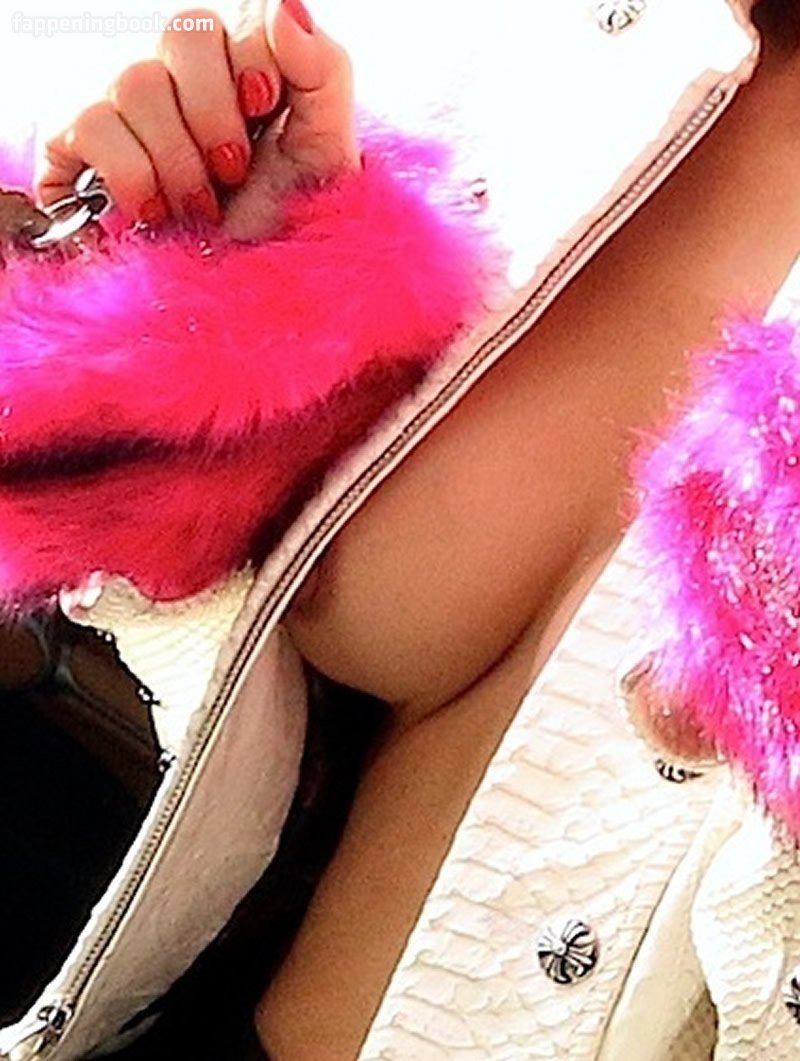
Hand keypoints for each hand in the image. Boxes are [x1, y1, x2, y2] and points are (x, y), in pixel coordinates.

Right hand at [36, 0, 357, 239]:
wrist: (247, 280)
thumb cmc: (286, 214)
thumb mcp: (326, 151)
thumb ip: (323, 70)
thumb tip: (289, 6)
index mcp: (243, 54)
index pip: (241, 8)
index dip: (253, 59)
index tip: (265, 111)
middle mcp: (181, 67)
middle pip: (183, 31)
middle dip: (217, 118)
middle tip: (234, 171)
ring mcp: (129, 101)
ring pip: (135, 82)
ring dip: (178, 161)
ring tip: (202, 205)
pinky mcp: (83, 140)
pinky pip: (91, 125)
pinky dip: (131, 176)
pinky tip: (156, 211)